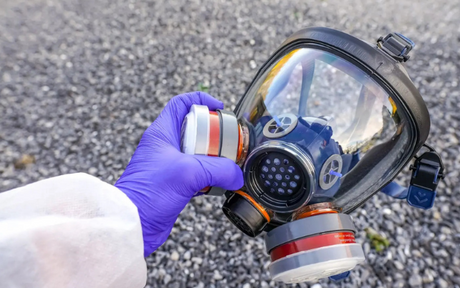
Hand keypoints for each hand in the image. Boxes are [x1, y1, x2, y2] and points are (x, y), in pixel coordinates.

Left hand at [115, 92, 243, 256]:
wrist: (134, 224)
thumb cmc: (149, 192)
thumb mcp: (188, 172)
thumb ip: (218, 170)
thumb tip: (236, 175)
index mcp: (162, 133)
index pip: (181, 104)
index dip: (201, 101)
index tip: (219, 108)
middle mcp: (164, 146)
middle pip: (194, 129)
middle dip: (214, 133)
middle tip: (228, 140)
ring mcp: (169, 165)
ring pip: (197, 152)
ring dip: (213, 157)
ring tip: (227, 163)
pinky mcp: (174, 183)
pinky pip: (196, 173)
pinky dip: (209, 176)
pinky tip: (218, 183)